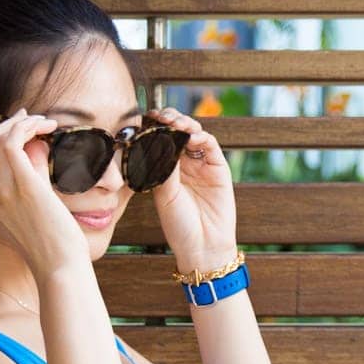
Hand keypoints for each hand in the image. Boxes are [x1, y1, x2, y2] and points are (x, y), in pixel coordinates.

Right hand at [0, 109, 86, 275]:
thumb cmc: (54, 246)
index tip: (22, 127)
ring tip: (45, 121)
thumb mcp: (34, 212)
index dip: (1, 137)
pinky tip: (49, 126)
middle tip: (31, 117)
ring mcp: (2, 191)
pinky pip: (15, 142)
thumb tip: (39, 149)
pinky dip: (29, 127)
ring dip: (23, 122)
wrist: (59, 268)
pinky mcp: (22, 186)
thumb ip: (32, 181)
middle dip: (7, 124)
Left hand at [146, 106, 236, 265]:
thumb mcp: (164, 194)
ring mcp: (201, 164)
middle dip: (169, 119)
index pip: (160, 139)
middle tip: (162, 117)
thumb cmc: (179, 225)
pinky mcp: (218, 168)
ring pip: (193, 133)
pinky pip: (210, 145)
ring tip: (176, 123)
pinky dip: (201, 136)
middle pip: (177, 131)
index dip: (154, 126)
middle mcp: (183, 163)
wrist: (202, 246)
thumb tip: (159, 139)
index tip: (146, 118)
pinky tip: (191, 136)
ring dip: (185, 124)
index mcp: (165, 168)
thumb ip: (163, 166)